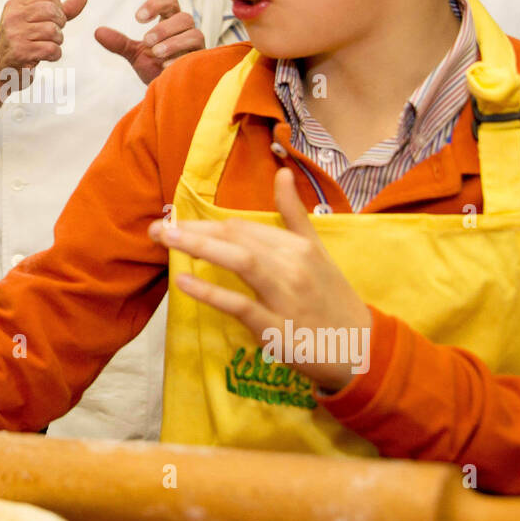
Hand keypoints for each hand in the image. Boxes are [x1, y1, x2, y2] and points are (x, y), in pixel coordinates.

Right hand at [0, 0, 86, 94]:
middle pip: (51, 10)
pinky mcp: (21, 52)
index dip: (56, 7)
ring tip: (47, 46)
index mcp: (15, 5)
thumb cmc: (20, 45)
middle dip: (59, 24)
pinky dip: (55, 54)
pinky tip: (46, 57)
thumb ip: (61, 10)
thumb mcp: (36, 22)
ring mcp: (15, 34)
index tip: (50, 20)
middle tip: (52, 35)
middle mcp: (13, 17)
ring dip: (57, 41)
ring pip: (53, 30)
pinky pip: (52, 48)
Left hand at [95, 0, 204, 84]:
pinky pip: (198, 56)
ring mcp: (197, 47)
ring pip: (194, 34)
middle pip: (184, 17)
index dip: (155, 4)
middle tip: (146, 41)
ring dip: (173, 42)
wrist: (168, 91)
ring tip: (155, 53)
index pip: (170, 1)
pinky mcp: (201, 62)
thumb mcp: (135, 54)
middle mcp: (187, 31)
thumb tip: (97, 32)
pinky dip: (180, 60)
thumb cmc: (155, 67)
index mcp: (171, 22)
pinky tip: (165, 67)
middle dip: (164, 28)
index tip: (137, 18)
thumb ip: (119, 42)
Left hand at [148, 168, 371, 390]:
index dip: (207, 223)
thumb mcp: (318, 251)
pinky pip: (240, 305)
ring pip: (239, 261)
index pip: (244, 227)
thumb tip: (281, 172)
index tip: (178, 222)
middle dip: (193, 230)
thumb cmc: (333, 298)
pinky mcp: (277, 328)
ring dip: (198, 247)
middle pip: (236, 238)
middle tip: (157, 228)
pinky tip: (183, 283)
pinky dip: (211, 292)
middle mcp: (292, 266)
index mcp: (299, 246)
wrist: (362, 349)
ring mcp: (285, 296)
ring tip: (165, 240)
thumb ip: (295, 214)